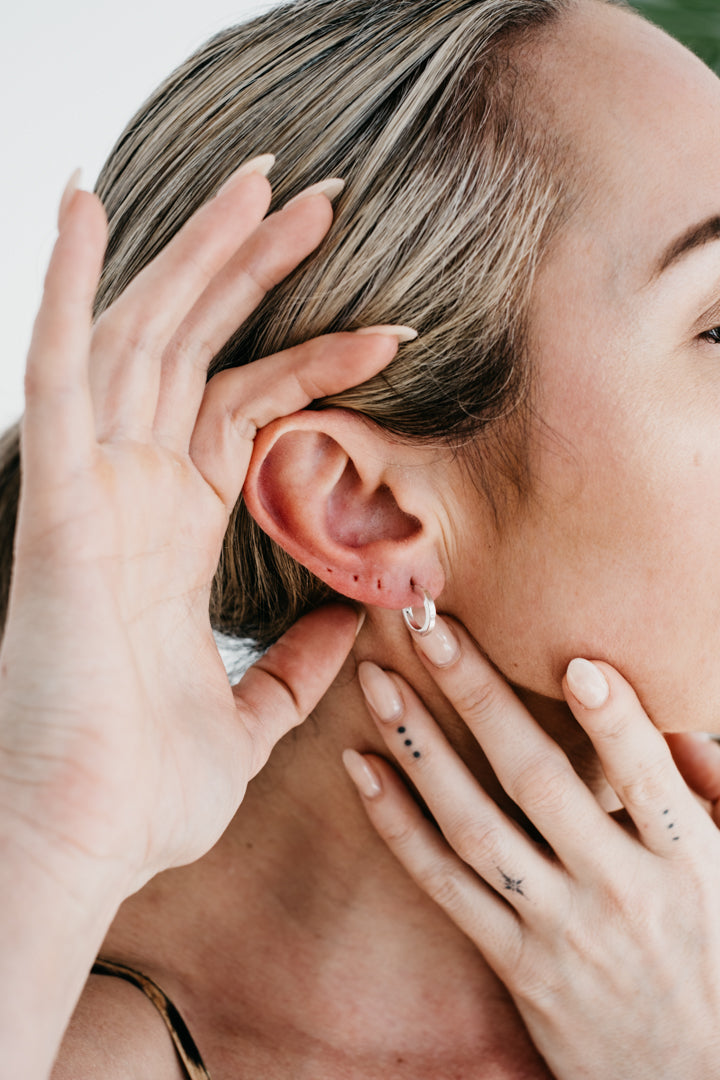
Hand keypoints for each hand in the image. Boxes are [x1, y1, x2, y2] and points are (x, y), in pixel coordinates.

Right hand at [0, 160, 403, 899]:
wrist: (84, 842)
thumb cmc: (146, 790)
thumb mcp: (249, 717)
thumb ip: (294, 666)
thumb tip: (351, 626)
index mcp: (172, 534)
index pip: (246, 409)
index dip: (311, 357)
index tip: (393, 330)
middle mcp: (130, 494)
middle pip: (195, 348)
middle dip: (251, 268)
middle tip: (318, 198)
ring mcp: (90, 488)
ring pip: (144, 335)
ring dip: (195, 253)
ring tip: (258, 180)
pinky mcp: (55, 499)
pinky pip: (57, 369)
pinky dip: (64, 283)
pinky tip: (82, 202)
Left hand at [346, 617, 719, 1079]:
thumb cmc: (719, 961)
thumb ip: (710, 796)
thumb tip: (671, 724)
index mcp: (689, 865)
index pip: (647, 782)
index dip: (612, 722)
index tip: (573, 661)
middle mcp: (619, 891)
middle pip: (537, 782)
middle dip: (479, 696)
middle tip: (430, 628)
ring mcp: (560, 930)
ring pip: (475, 828)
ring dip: (421, 748)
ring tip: (378, 683)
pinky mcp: (516, 964)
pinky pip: (446, 888)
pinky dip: (399, 828)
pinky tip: (364, 770)